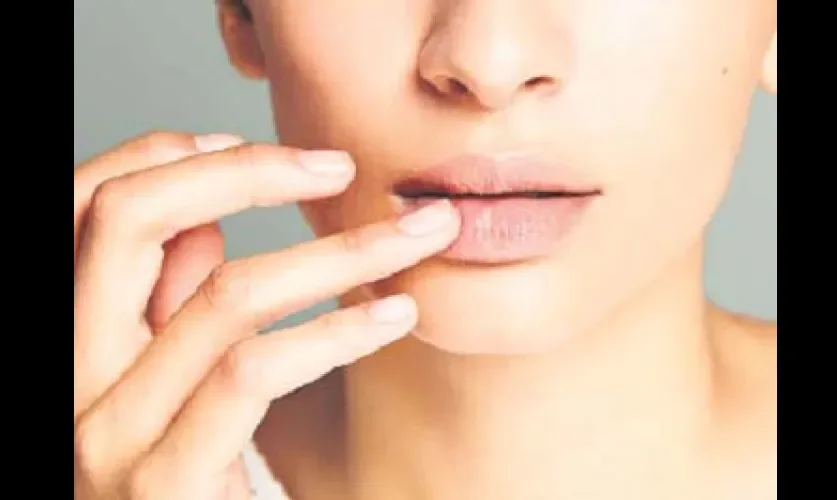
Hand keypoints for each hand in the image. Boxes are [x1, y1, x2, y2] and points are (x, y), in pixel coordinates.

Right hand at [73, 131, 459, 499]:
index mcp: (68, 341)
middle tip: (340, 168)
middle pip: (126, 224)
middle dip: (245, 174)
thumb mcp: (171, 384)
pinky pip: (256, 370)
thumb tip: (203, 225)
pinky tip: (394, 318)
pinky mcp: (165, 483)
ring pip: (222, 293)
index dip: (161, 155)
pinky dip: (337, 330)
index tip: (250, 143)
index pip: (80, 207)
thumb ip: (171, 307)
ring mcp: (106, 434)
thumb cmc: (193, 478)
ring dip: (338, 253)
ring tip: (417, 238)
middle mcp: (67, 380)